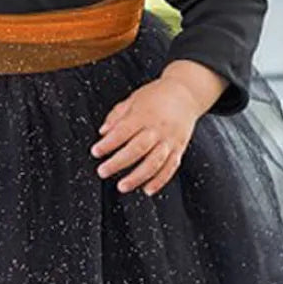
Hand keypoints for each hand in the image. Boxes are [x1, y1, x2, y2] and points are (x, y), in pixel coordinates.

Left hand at [91, 76, 201, 195]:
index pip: (123, 131)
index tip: (95, 151)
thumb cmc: (156, 96)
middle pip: (138, 148)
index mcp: (144, 115)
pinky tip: (147, 190)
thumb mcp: (133, 100)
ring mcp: (170, 140)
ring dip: (138, 177)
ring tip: (122, 186)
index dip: (108, 143)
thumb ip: (116, 116)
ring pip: (155, 162)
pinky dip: (160, 180)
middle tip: (102, 171)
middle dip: (118, 162)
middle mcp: (158, 128)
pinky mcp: (180, 148)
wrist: (187, 93)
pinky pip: (171, 167)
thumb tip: (103, 132)